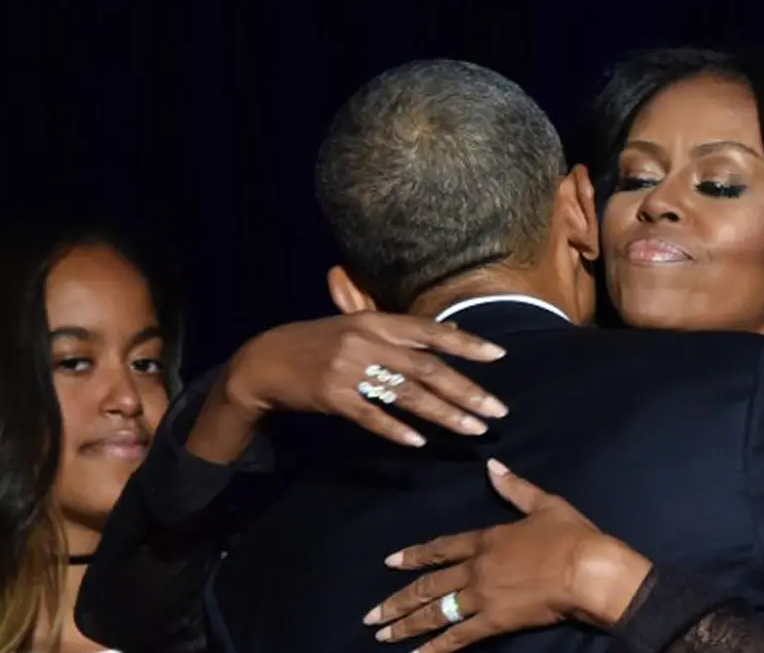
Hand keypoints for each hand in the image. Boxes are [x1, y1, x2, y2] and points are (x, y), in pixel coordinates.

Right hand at [220, 312, 508, 445]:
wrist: (265, 361)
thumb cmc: (317, 343)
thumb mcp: (356, 326)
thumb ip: (399, 331)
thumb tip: (448, 333)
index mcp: (375, 321)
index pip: (430, 331)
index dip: (465, 343)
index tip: (498, 356)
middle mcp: (367, 342)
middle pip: (427, 368)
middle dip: (467, 391)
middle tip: (497, 411)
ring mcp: (349, 370)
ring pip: (407, 395)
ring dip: (444, 415)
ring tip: (473, 429)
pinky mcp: (333, 397)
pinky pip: (372, 417)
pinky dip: (396, 430)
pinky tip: (420, 443)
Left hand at [364, 460, 651, 651]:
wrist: (588, 570)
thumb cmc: (571, 536)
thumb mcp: (544, 503)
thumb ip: (514, 488)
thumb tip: (492, 466)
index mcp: (486, 538)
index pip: (441, 547)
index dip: (414, 555)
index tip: (390, 562)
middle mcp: (476, 568)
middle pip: (429, 584)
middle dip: (397, 600)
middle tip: (371, 615)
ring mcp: (482, 596)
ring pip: (435, 611)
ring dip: (406, 624)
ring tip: (381, 635)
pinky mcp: (494, 621)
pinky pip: (458, 637)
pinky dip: (435, 649)